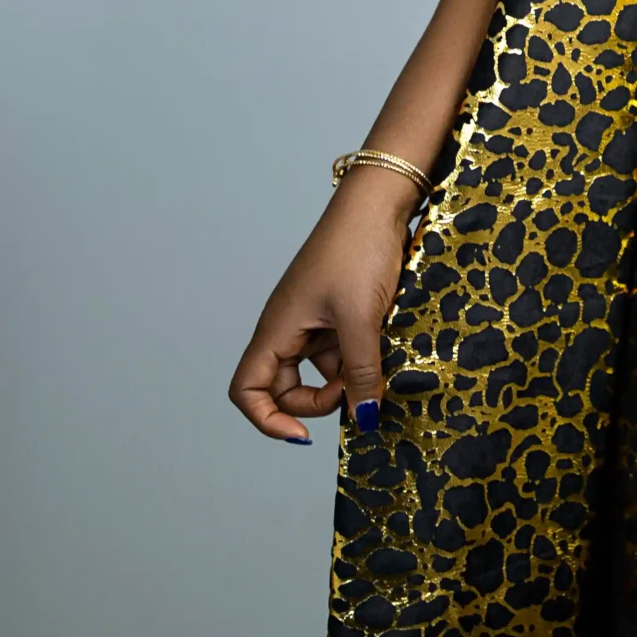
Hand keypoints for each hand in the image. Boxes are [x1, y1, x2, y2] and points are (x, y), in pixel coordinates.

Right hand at [227, 169, 416, 444]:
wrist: (380, 201)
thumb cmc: (358, 250)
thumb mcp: (361, 318)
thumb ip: (361, 372)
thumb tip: (365, 419)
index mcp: (277, 329)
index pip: (248, 390)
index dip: (268, 420)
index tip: (304, 434)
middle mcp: (289, 328)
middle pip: (286, 387)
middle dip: (321, 401)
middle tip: (359, 390)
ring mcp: (315, 319)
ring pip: (323, 369)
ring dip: (350, 376)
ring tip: (381, 355)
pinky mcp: (340, 310)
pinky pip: (344, 348)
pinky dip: (363, 355)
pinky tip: (388, 343)